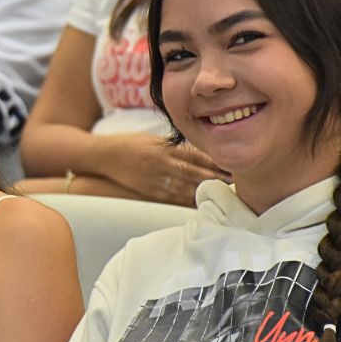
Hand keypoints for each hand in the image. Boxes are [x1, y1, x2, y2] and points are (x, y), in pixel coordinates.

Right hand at [104, 133, 228, 205]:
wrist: (105, 156)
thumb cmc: (130, 144)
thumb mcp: (153, 139)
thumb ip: (175, 146)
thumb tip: (199, 151)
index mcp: (164, 148)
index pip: (195, 155)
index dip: (214, 160)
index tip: (231, 163)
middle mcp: (162, 163)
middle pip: (195, 172)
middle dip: (215, 177)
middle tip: (235, 180)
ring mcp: (156, 179)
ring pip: (186, 187)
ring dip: (205, 190)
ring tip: (223, 192)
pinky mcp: (150, 191)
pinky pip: (173, 198)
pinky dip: (188, 200)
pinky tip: (201, 202)